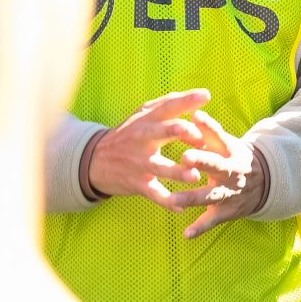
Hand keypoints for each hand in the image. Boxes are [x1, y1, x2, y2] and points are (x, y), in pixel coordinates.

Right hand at [88, 90, 244, 214]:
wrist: (94, 160)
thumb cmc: (130, 133)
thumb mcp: (143, 114)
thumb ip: (171, 103)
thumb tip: (202, 94)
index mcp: (148, 120)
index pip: (168, 107)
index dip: (186, 101)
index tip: (206, 96)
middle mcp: (144, 139)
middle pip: (163, 132)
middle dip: (180, 132)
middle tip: (200, 138)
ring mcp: (140, 162)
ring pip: (161, 167)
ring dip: (178, 173)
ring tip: (195, 176)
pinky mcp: (138, 183)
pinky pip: (154, 193)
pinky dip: (167, 201)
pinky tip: (182, 207)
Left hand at [162, 129, 266, 237]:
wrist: (266, 184)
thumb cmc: (236, 159)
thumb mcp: (229, 144)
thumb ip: (210, 131)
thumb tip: (194, 113)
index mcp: (231, 152)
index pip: (219, 138)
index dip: (207, 130)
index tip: (193, 120)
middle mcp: (232, 172)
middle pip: (217, 166)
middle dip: (202, 162)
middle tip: (185, 158)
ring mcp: (229, 192)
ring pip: (211, 196)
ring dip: (193, 197)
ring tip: (174, 200)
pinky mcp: (227, 211)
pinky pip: (212, 220)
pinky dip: (200, 228)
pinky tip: (186, 234)